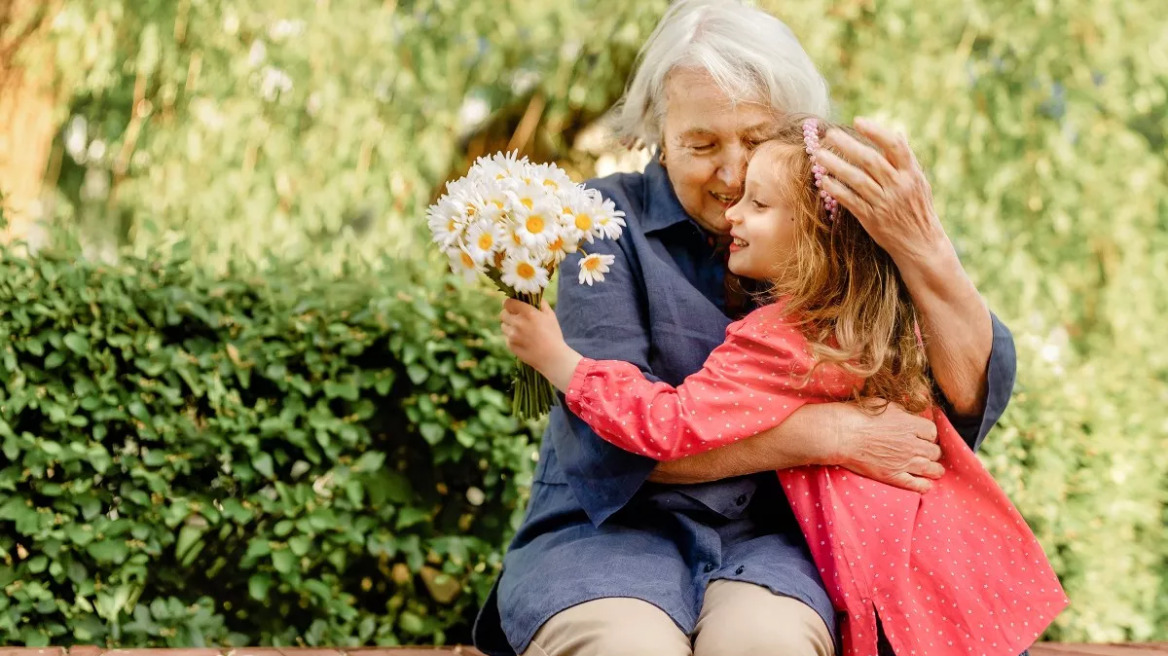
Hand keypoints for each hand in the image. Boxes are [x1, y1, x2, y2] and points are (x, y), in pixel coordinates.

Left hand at [499, 298, 581, 389]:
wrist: (552, 358)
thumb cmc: (553, 335)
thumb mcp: (551, 316)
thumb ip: (541, 303)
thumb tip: (534, 295)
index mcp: (528, 312)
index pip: (508, 302)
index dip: (509, 303)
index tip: (512, 305)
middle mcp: (518, 322)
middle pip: (503, 313)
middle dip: (508, 314)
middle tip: (515, 317)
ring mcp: (513, 335)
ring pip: (503, 326)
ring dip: (509, 326)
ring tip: (520, 330)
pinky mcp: (510, 345)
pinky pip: (506, 337)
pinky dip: (512, 337)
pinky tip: (522, 340)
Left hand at [816, 118, 949, 266]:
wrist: (921, 244)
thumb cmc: (918, 209)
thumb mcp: (920, 182)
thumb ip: (906, 159)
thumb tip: (898, 132)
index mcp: (911, 174)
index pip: (895, 147)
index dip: (876, 132)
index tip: (858, 121)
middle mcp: (898, 186)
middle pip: (870, 161)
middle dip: (848, 145)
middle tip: (830, 134)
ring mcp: (884, 203)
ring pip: (857, 179)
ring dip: (836, 165)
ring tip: (818, 154)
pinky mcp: (872, 219)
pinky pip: (851, 201)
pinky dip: (836, 190)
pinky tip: (824, 180)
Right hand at [829, 401, 943, 493]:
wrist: (841, 435)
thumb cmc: (858, 416)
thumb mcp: (883, 404)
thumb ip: (901, 411)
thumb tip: (910, 415)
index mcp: (910, 425)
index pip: (933, 431)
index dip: (928, 434)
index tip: (922, 435)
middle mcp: (912, 444)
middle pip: (934, 451)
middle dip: (931, 450)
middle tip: (925, 451)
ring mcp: (904, 462)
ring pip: (932, 469)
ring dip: (935, 469)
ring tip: (933, 469)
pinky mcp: (893, 476)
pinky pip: (917, 485)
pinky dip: (924, 485)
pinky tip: (924, 484)